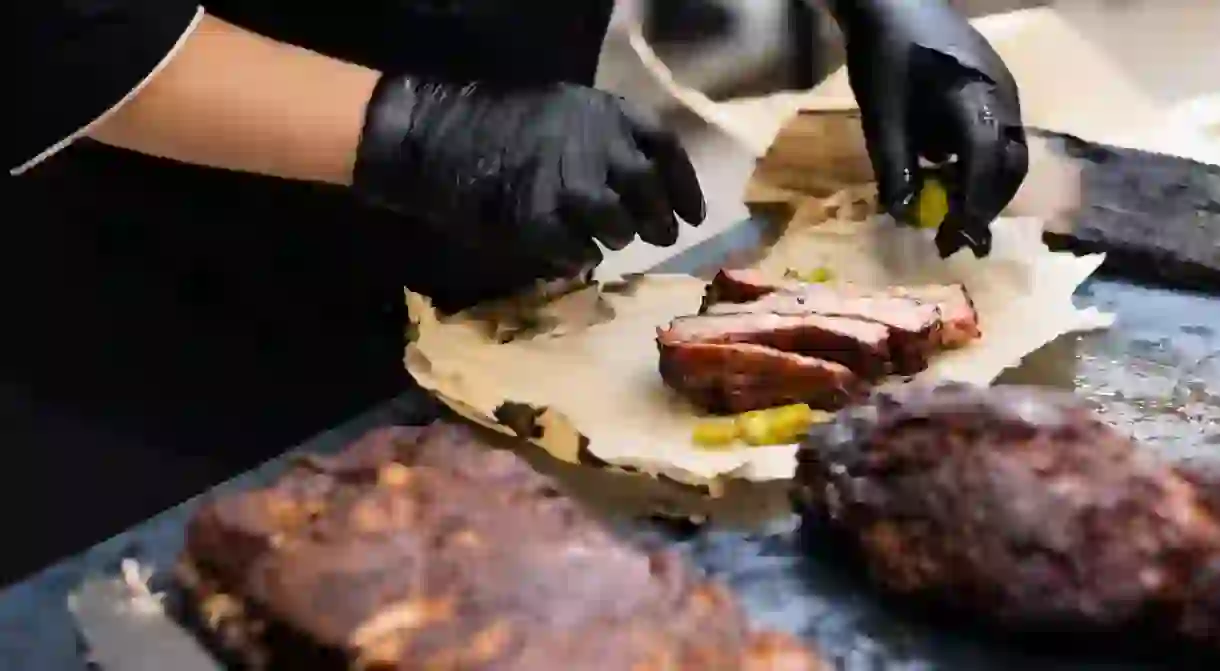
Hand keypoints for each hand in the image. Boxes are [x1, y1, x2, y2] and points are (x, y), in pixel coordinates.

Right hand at [352, 77, 705, 278]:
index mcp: (601, 111)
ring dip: (619, 236)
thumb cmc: (494, 124)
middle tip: (661, 236)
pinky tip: (576, 256)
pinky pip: (576, 249)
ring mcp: (566, 182)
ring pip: (616, 222)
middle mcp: (593, 143)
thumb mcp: (559, 110)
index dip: (683, 185)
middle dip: (658, 218)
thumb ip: (600, 140)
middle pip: (646, 188)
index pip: (663, 147)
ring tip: (610, 241)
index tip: (694, 215)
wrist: (431, 135)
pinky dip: (580, 256)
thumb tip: (639, 185)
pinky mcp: (538, 218)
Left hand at [830, 0, 1027, 256]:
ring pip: (1006, 155)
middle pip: (1009, 168)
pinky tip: (949, 180)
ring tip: (953, 218)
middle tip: (955, 240)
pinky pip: (997, 138)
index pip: (987, 169)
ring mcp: (1004, 93)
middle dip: (985, 208)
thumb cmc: (885, 58)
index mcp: (978, 103)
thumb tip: (906, 217)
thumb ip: (895, 170)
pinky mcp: (994, 91)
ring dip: (983, 190)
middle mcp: (1004, 100)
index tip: (954, 243)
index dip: (974, 211)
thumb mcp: (882, 120)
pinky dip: (979, 167)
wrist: (892, 4)